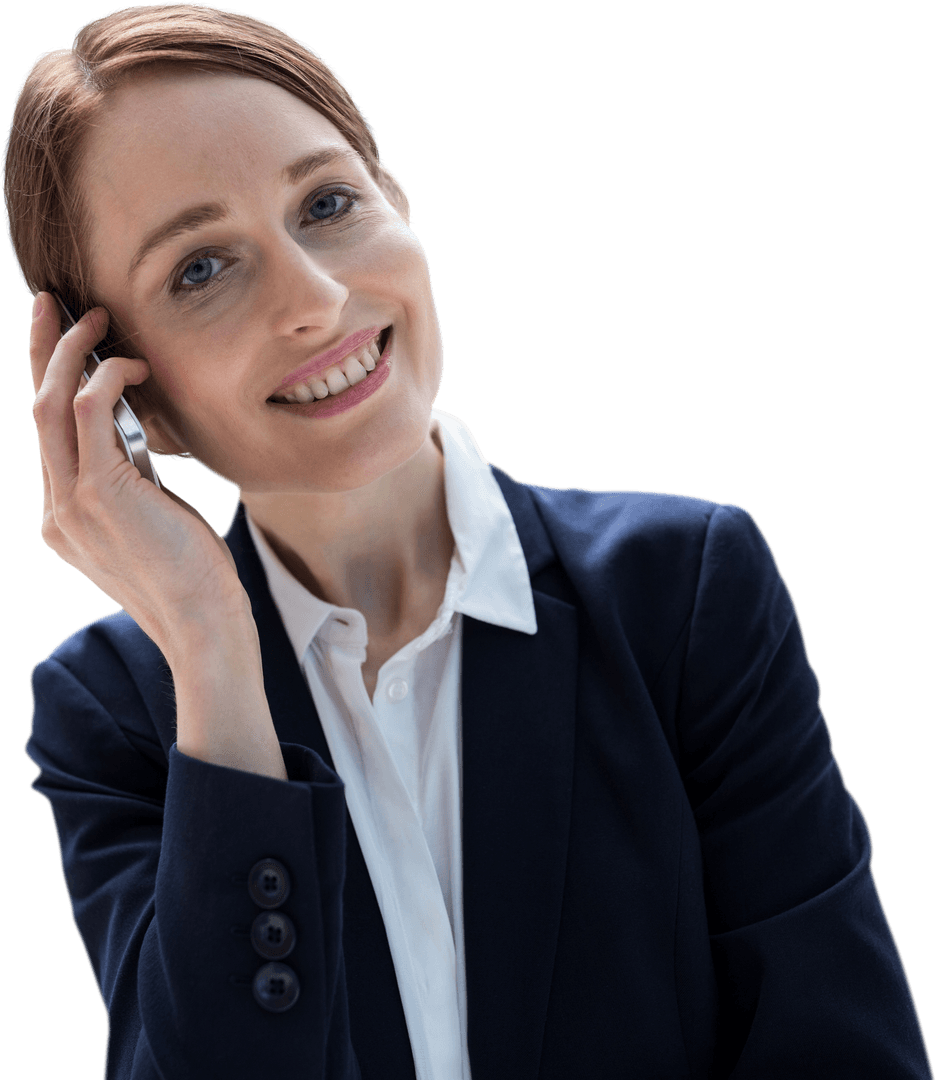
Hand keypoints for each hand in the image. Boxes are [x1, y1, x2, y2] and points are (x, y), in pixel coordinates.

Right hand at [29, 292, 251, 664]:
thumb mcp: (153, 523)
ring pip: (50, 405)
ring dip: (71, 353)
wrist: (201, 623)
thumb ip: (132, 484)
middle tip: (51, 302)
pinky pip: (87, 414)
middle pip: (35, 410)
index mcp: (66, 517)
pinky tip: (133, 365)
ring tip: (93, 318)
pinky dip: (108, 380)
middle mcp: (56, 509)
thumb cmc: (192, 575)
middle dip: (43, 350)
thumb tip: (137, 440)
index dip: (52, 382)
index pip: (49, 436)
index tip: (64, 342)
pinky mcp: (97, 495)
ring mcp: (69, 504)